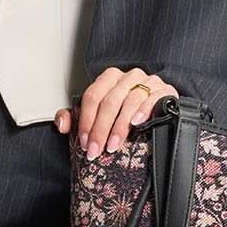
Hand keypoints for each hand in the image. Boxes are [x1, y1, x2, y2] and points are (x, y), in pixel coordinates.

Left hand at [54, 67, 178, 159]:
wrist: (160, 107)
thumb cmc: (127, 111)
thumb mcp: (100, 114)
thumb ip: (77, 118)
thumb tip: (62, 124)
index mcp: (109, 78)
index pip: (92, 97)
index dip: (87, 121)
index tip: (85, 142)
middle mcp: (128, 77)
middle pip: (109, 102)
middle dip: (100, 129)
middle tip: (96, 149)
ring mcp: (148, 81)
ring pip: (129, 101)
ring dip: (119, 127)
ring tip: (113, 145)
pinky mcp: (164, 90)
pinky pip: (152, 99)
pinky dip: (143, 112)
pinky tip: (136, 124)